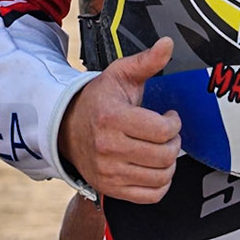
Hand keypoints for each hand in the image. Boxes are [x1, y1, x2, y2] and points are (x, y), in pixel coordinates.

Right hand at [58, 37, 180, 202]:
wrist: (66, 128)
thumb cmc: (99, 100)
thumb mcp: (119, 75)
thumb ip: (146, 61)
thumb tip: (168, 43)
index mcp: (112, 118)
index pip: (162, 130)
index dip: (174, 122)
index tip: (168, 116)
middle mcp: (108, 148)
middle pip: (165, 155)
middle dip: (173, 142)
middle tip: (166, 134)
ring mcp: (108, 172)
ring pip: (161, 177)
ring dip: (169, 163)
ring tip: (160, 149)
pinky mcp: (110, 188)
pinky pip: (151, 196)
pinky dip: (160, 184)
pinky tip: (154, 167)